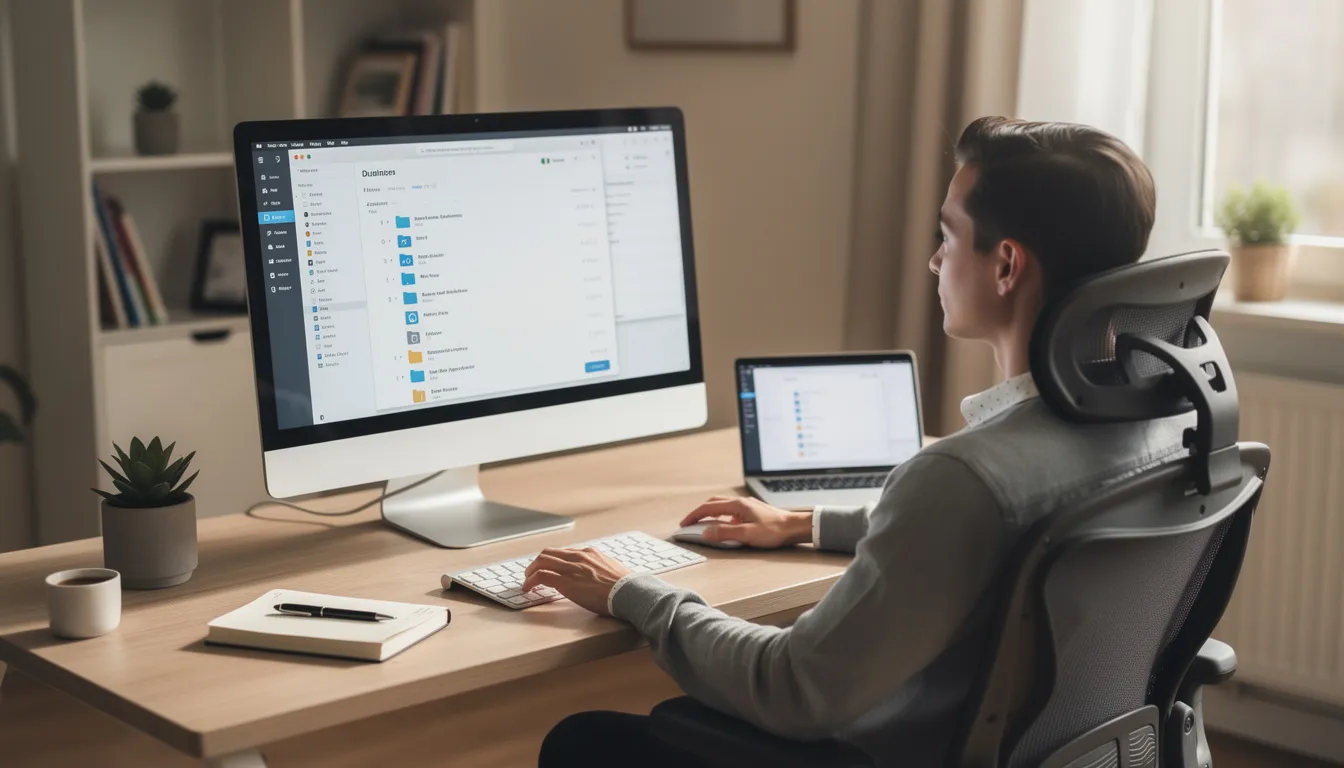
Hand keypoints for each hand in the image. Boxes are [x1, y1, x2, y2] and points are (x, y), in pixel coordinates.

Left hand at [521, 547, 631, 615]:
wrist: (629, 592)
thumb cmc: (625, 587)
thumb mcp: (612, 571)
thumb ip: (601, 570)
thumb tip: (599, 577)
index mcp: (589, 553)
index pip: (563, 552)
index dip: (552, 561)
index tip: (549, 568)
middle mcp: (578, 556)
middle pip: (548, 553)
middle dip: (537, 562)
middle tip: (532, 573)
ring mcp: (571, 567)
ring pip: (541, 561)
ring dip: (530, 571)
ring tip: (527, 581)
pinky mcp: (565, 581)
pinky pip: (541, 576)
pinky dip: (530, 581)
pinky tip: (528, 589)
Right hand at [680, 496, 812, 548]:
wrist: (795, 527)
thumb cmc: (775, 530)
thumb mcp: (747, 534)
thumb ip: (725, 533)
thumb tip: (705, 533)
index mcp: (737, 505)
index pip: (708, 508)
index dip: (694, 516)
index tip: (684, 524)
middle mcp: (741, 503)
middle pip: (713, 503)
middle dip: (699, 512)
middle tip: (690, 522)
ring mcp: (747, 506)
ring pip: (722, 506)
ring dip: (710, 513)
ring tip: (703, 523)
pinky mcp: (752, 511)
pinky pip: (731, 511)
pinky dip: (721, 516)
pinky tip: (725, 526)